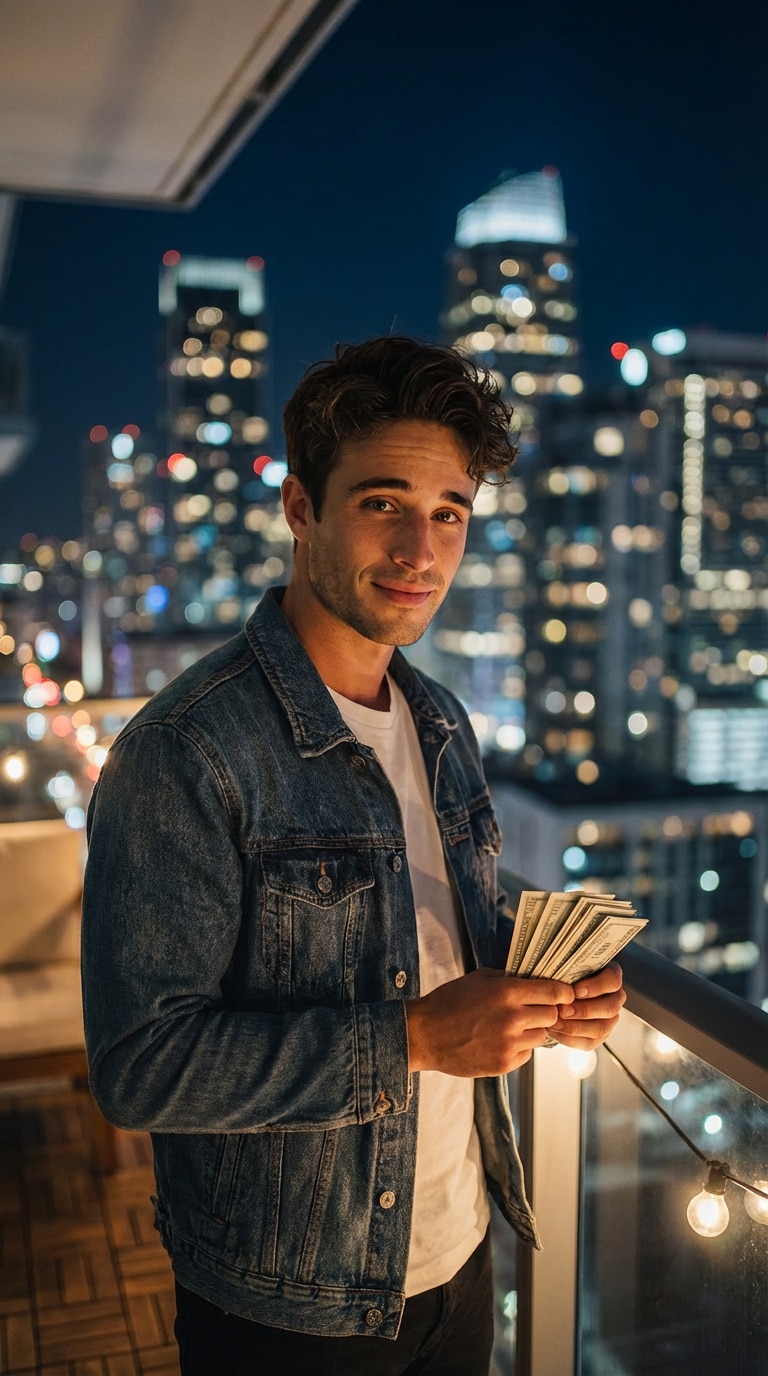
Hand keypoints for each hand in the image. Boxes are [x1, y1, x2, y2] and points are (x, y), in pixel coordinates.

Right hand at [405, 968, 574, 1076]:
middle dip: (547, 1011)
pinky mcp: (503, 1064)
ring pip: (541, 1036)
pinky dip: (520, 1048)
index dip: (563, 993)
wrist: (424, 1035)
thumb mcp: (479, 979)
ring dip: (533, 1030)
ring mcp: (509, 1044)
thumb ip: (509, 979)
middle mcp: (512, 1018)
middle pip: (552, 1015)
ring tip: (513, 1026)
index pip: (554, 992)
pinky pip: (526, 1054)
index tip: (565, 994)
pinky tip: (501, 1041)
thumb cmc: (449, 1002)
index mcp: (507, 992)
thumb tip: (535, 980)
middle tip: (535, 1010)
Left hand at [548, 961, 625, 1049]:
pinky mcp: (599, 1036)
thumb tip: (558, 977)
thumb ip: (567, 969)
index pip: (613, 981)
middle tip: (562, 1009)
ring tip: (555, 1022)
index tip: (575, 991)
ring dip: (576, 1027)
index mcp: (610, 976)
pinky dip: (570, 1039)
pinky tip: (554, 1031)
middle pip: (610, 1007)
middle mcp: (614, 998)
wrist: (555, 993)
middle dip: (584, 1010)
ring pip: (602, 1028)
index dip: (596, 987)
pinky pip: (590, 1042)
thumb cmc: (561, 975)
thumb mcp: (565, 967)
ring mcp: (610, 1018)